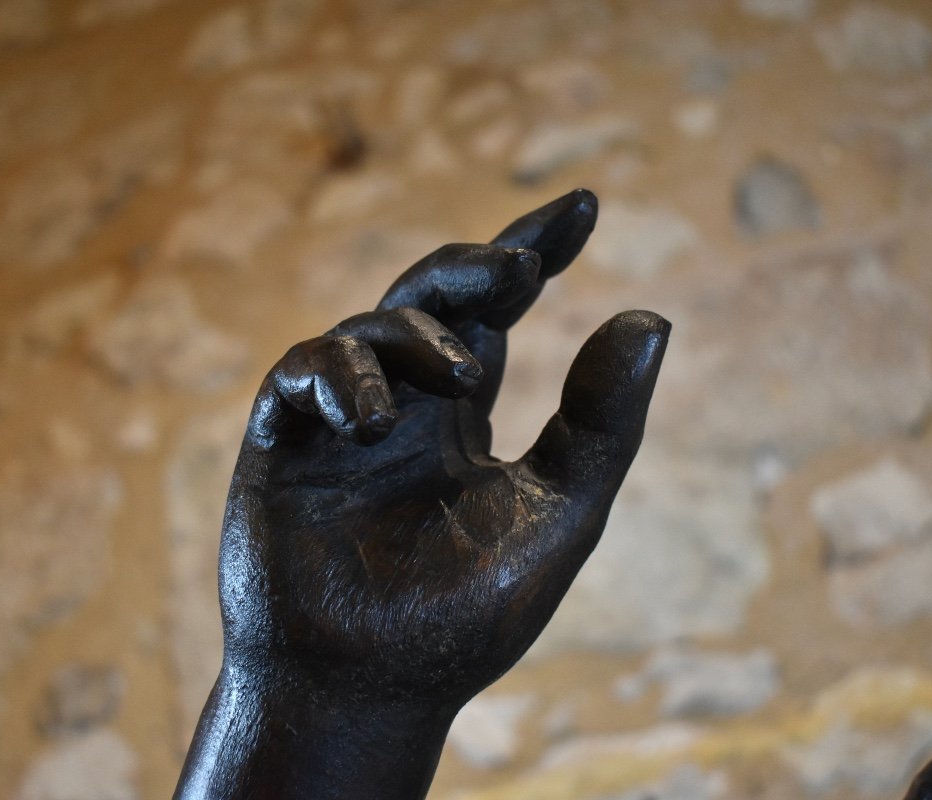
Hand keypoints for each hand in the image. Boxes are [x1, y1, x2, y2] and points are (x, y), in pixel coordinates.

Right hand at [175, 189, 669, 799]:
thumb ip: (600, 425)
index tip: (582, 206)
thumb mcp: (555, 514)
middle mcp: (401, 407)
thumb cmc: (464, 619)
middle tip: (523, 266)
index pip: (493, 315)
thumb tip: (650, 319)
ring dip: (412, 337)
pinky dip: (336, 376)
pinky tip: (374, 416)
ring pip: (367, 330)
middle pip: (430, 300)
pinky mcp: (281, 444)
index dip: (530, 252)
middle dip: (474, 269)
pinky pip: (298, 377)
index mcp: (461, 419)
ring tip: (456, 377)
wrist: (370, 695)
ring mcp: (338, 424)